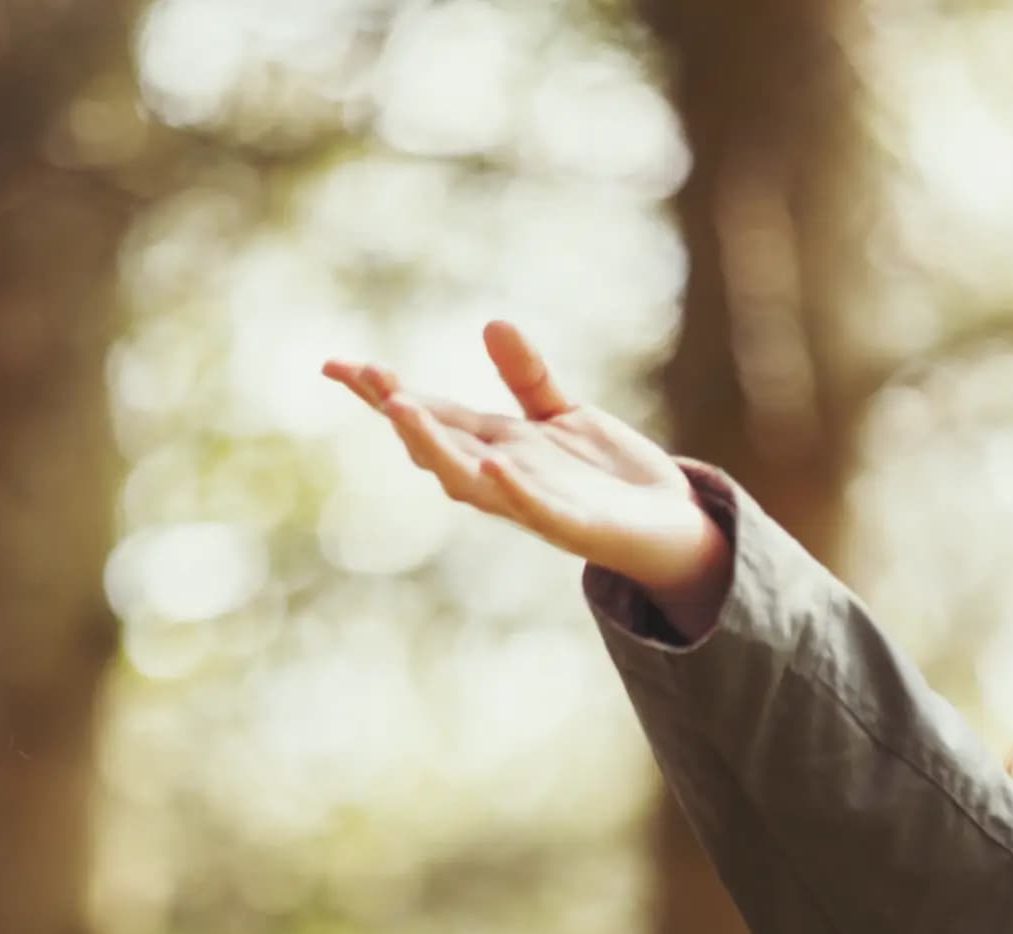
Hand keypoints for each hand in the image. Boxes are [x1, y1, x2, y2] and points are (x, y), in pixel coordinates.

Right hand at [320, 322, 723, 595]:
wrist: (675, 529)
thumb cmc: (611, 478)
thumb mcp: (566, 414)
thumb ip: (527, 376)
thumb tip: (492, 324)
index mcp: (496, 446)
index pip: (431, 415)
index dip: (385, 393)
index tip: (337, 365)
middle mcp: (503, 478)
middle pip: (437, 447)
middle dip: (401, 415)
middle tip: (369, 381)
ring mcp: (533, 504)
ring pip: (469, 481)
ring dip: (435, 448)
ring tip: (403, 410)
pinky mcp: (574, 527)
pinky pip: (535, 510)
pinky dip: (511, 489)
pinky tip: (491, 465)